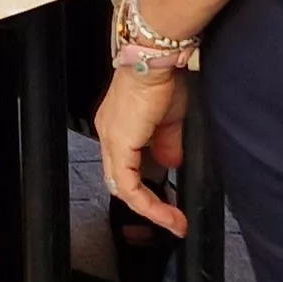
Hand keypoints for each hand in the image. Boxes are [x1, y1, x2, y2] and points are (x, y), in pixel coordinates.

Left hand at [94, 65, 191, 237]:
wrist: (155, 60)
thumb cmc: (162, 78)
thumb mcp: (169, 119)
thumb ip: (167, 144)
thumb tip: (171, 163)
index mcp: (118, 127)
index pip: (124, 168)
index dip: (144, 189)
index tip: (168, 204)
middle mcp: (109, 134)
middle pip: (121, 182)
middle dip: (148, 206)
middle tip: (172, 220)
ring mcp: (111, 140)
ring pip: (123, 188)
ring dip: (151, 209)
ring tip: (174, 221)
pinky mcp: (119, 145)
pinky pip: (129, 186)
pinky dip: (149, 203)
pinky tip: (166, 211)